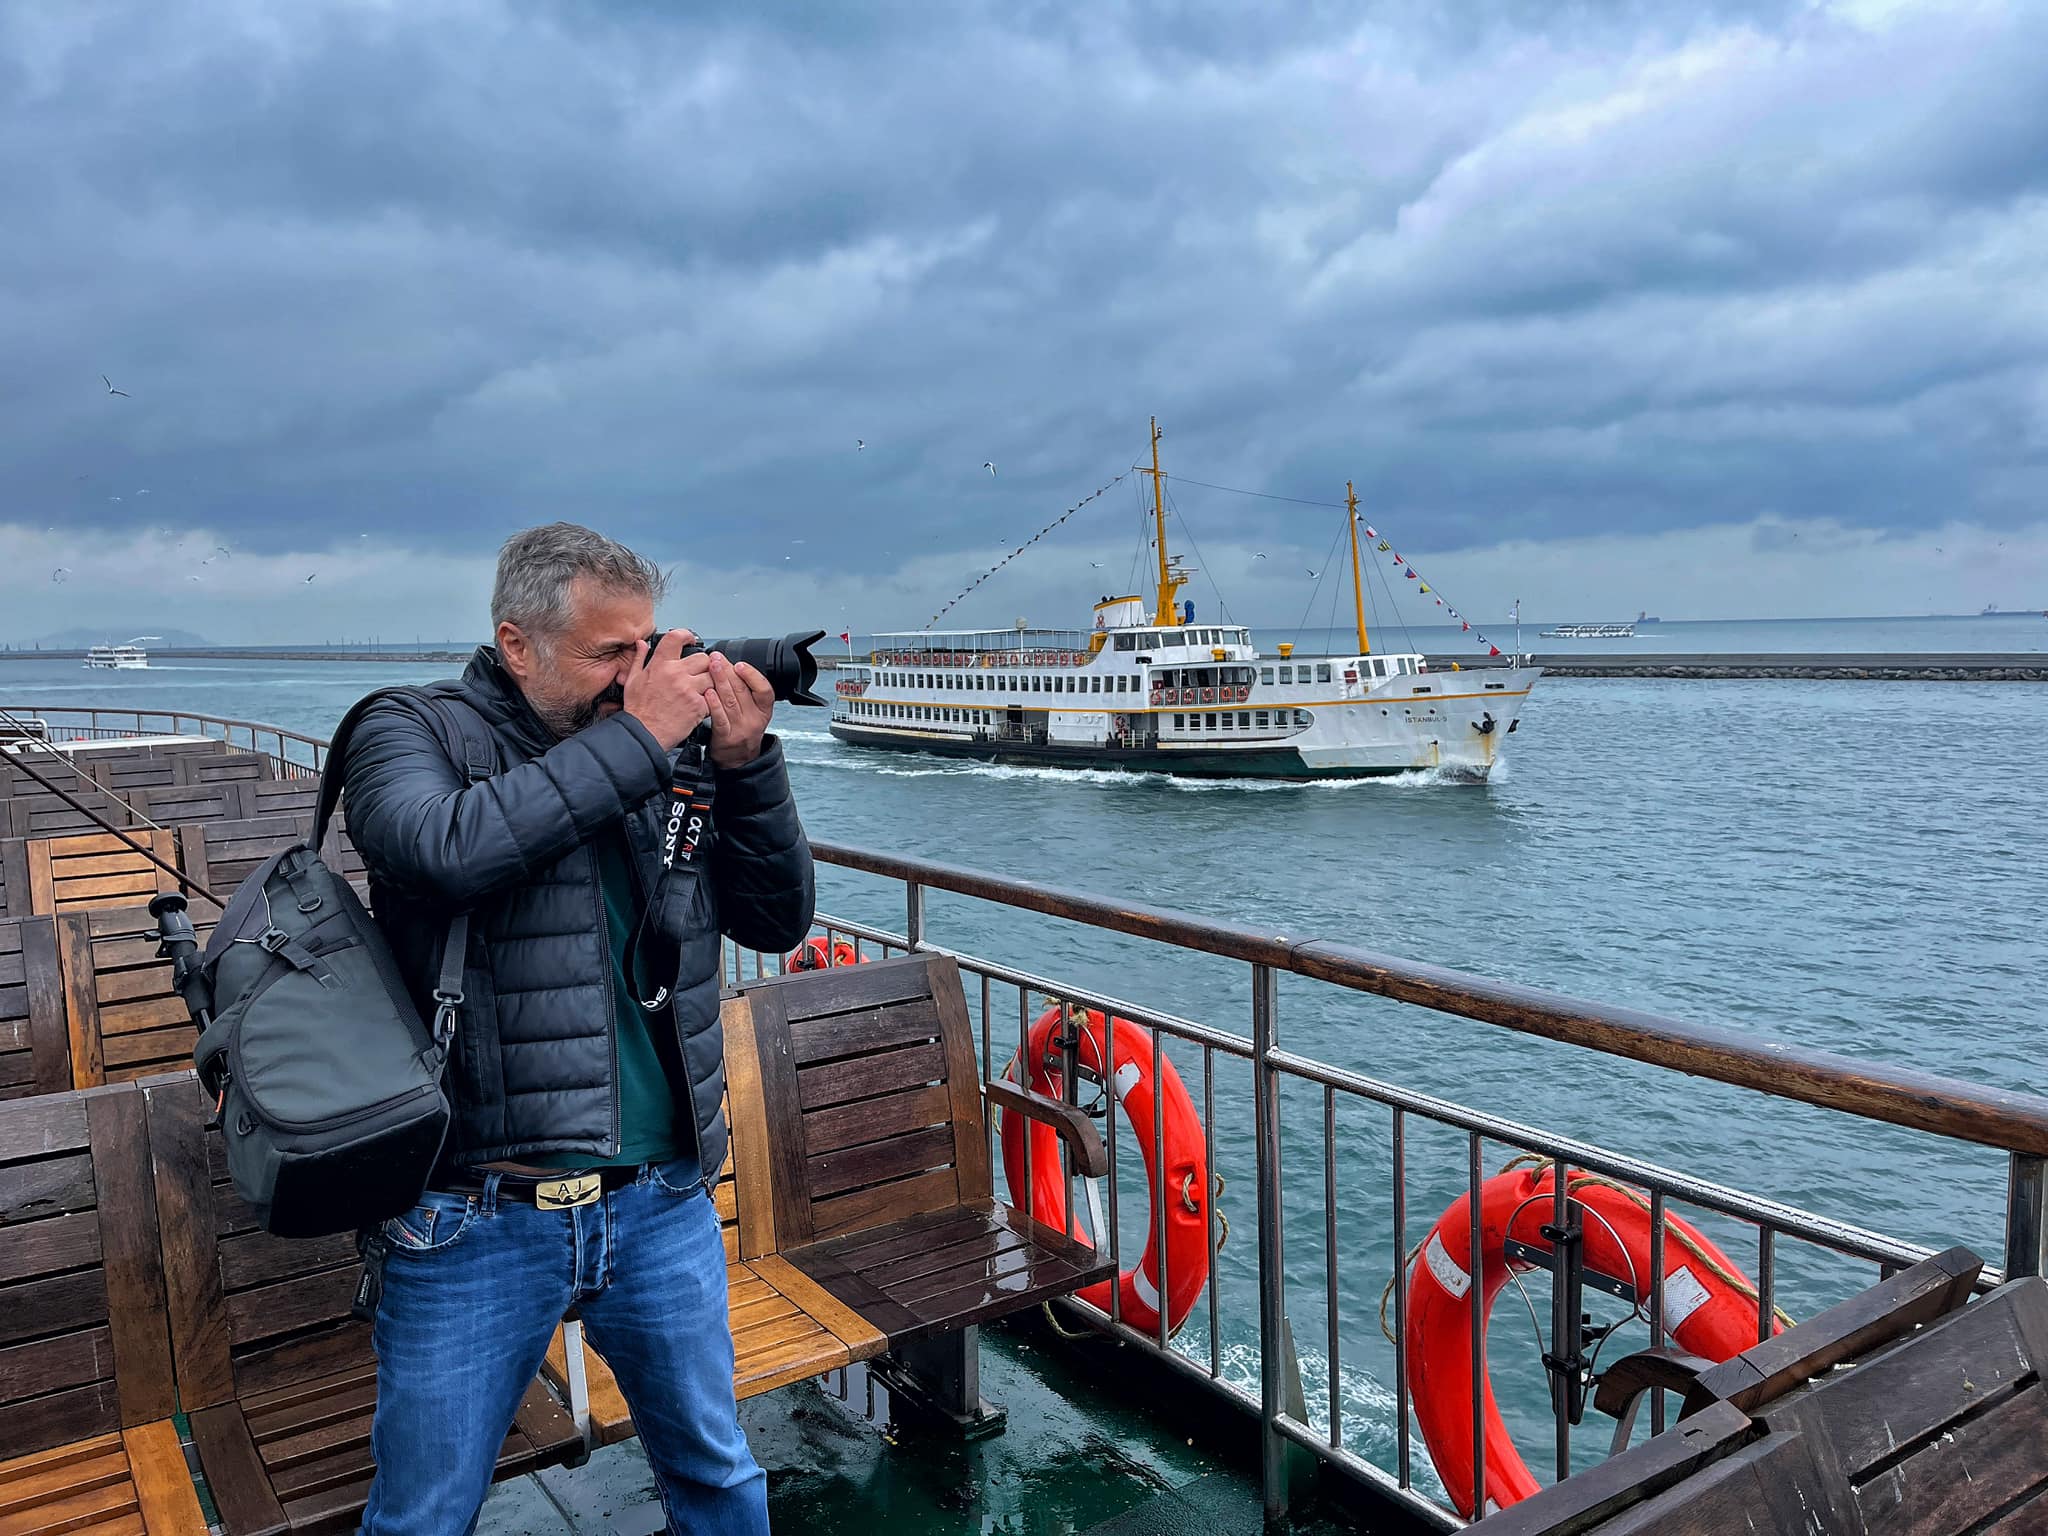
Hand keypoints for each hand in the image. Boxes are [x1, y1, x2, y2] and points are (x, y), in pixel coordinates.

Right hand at [623, 629, 710, 750]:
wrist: (643, 734)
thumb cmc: (638, 710)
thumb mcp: (632, 681)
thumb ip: (639, 659)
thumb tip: (642, 644)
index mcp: (659, 665)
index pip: (676, 638)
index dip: (687, 635)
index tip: (691, 639)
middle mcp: (675, 674)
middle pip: (703, 658)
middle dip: (704, 666)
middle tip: (699, 675)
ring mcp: (688, 689)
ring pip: (713, 677)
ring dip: (711, 684)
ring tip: (702, 691)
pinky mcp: (698, 705)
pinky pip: (713, 697)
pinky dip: (711, 702)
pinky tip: (701, 706)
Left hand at [704, 651, 773, 767]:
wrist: (738, 760)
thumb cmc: (742, 730)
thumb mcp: (754, 712)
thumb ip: (746, 691)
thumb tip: (729, 665)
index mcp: (764, 710)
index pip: (764, 690)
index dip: (752, 675)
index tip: (739, 664)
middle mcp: (755, 719)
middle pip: (742, 691)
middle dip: (728, 671)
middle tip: (716, 657)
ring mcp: (741, 729)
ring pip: (730, 701)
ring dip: (719, 681)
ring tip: (711, 667)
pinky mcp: (726, 738)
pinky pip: (720, 718)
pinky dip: (714, 704)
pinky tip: (708, 692)